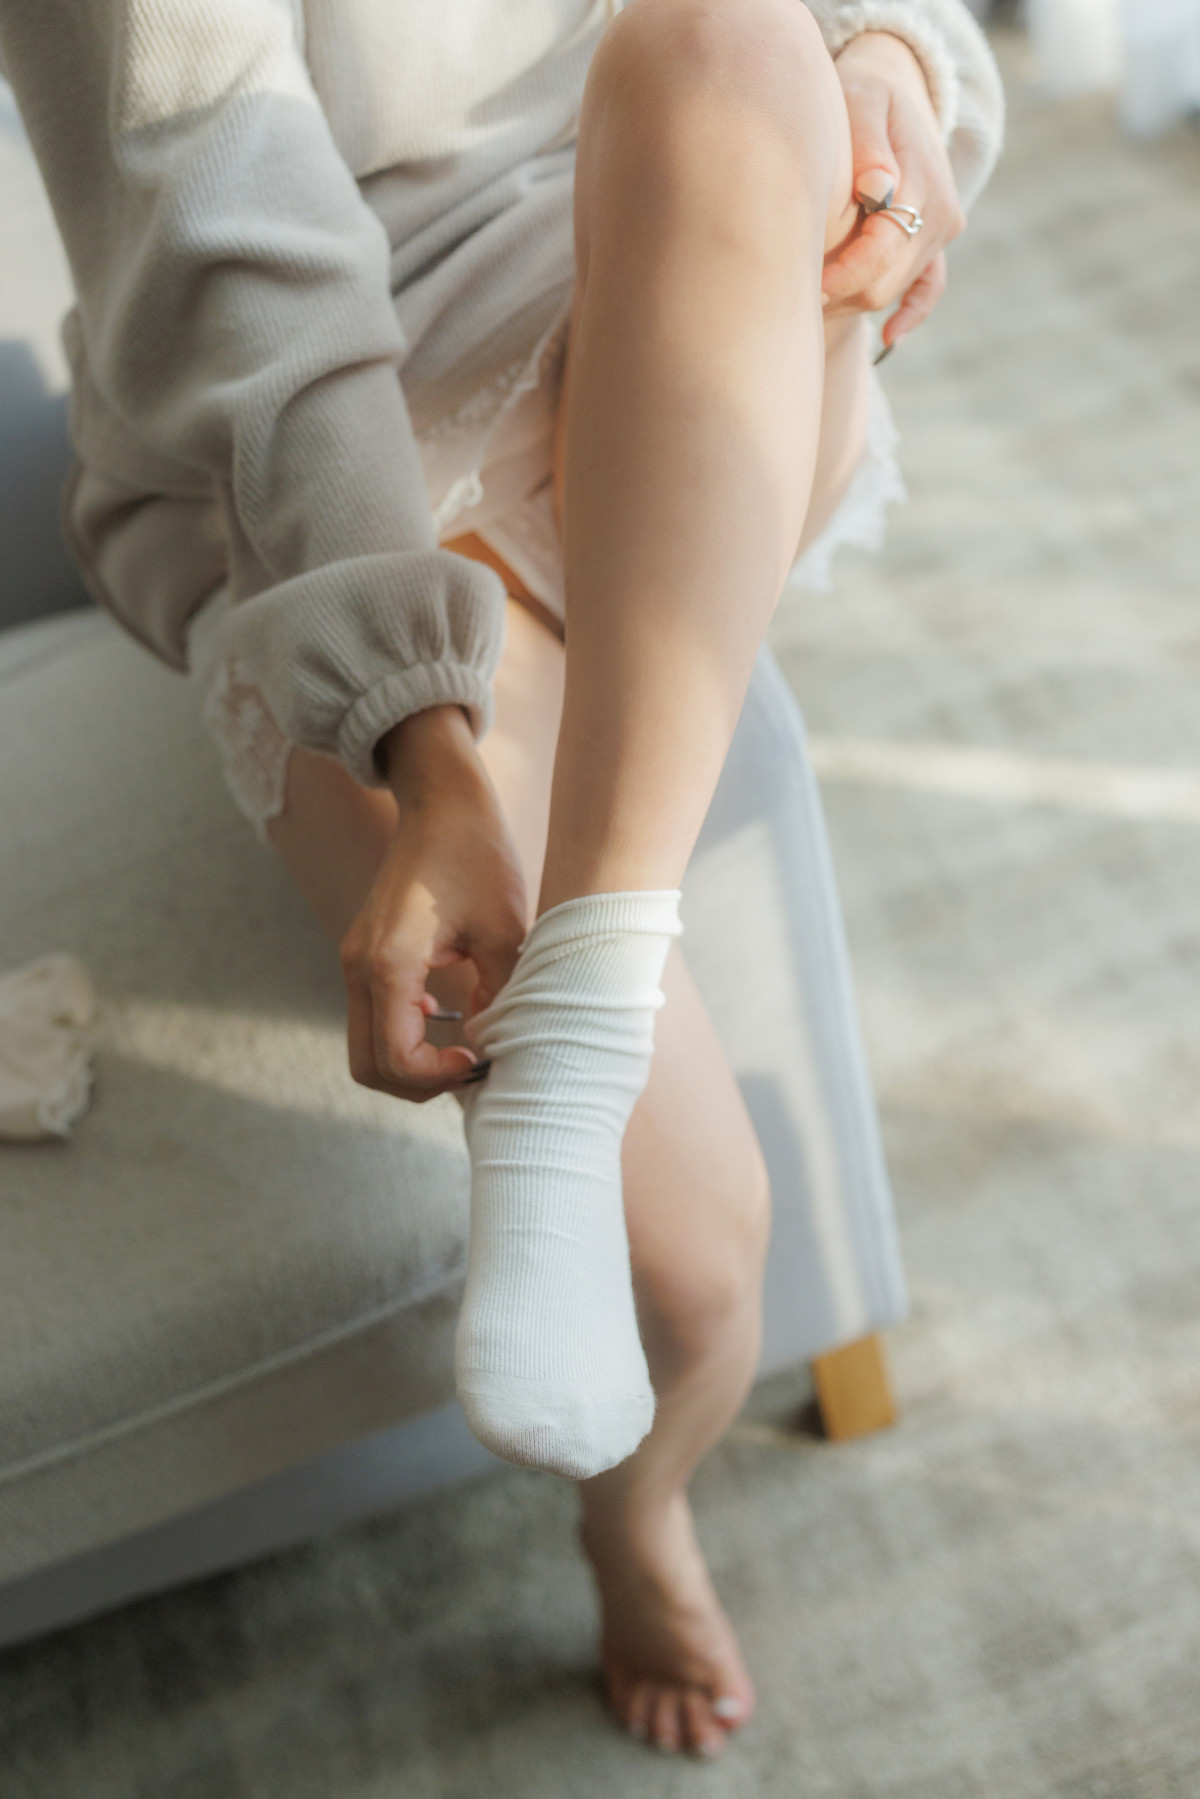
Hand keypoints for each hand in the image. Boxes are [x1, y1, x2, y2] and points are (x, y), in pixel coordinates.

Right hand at [340, 705, 526, 1101]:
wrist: (442, 803)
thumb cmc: (478, 856)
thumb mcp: (506, 931)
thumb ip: (500, 996)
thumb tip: (495, 1046)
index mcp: (390, 962)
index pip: (397, 1059)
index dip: (440, 1078)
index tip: (481, 1058)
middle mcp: (359, 966)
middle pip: (368, 1068)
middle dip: (418, 1084)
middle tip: (470, 1069)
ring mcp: (354, 961)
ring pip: (366, 1048)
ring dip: (410, 1063)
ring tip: (463, 1051)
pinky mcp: (363, 955)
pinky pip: (372, 1018)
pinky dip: (402, 1036)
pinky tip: (446, 1018)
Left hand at [822, 32, 965, 351]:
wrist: (895, 93)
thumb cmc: (866, 97)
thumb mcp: (865, 101)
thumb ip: (868, 142)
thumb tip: (877, 186)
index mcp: (923, 183)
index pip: (883, 248)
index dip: (845, 273)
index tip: (807, 283)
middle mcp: (939, 215)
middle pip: (885, 281)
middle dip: (840, 295)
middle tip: (792, 299)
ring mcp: (941, 234)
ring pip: (892, 290)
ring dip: (851, 302)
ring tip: (806, 305)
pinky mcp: (935, 246)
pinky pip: (930, 290)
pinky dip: (911, 315)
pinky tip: (889, 338)